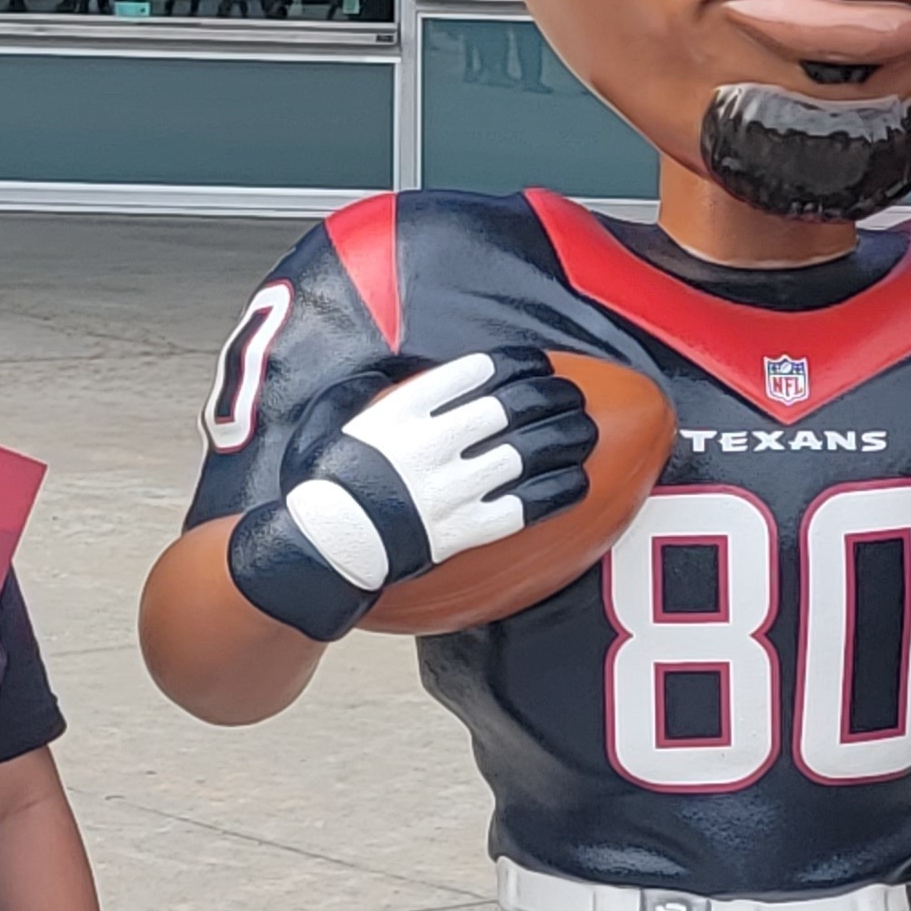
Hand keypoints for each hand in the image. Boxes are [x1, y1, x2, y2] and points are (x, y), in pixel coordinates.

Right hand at [286, 347, 596, 589]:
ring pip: (524, 456)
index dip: (515, 365)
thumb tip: (388, 367)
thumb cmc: (324, 483)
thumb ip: (363, 388)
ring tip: (585, 430)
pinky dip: (555, 494)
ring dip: (563, 439)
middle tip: (572, 395)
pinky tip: (578, 482)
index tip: (536, 364)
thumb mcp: (330, 418)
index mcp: (402, 413)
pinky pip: (521, 509)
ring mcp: (448, 490)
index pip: (473, 374)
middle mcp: (431, 446)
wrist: (324, 546)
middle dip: (550, 397)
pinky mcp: (461, 532)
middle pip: (510, 410)